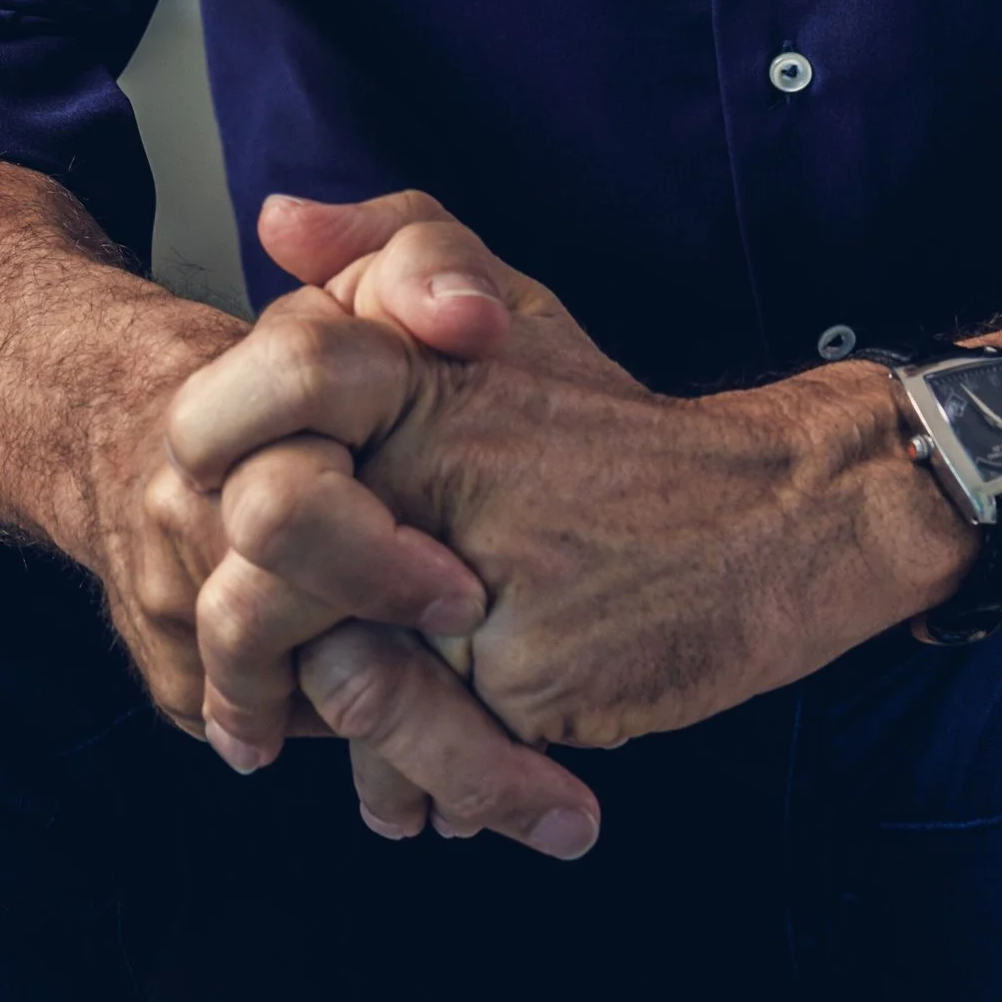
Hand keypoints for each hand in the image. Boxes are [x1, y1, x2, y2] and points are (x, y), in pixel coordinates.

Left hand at [168, 191, 963, 762]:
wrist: (774, 517)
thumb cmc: (617, 425)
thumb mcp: (511, 302)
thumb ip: (390, 248)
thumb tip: (275, 219)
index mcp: (415, 377)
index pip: (251, 411)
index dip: (227, 481)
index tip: (233, 533)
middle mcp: (431, 469)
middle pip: (267, 578)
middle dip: (261, 649)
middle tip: (266, 693)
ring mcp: (473, 581)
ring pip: (335, 682)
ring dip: (339, 734)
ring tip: (352, 752)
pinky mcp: (518, 680)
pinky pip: (419, 752)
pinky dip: (423, 781)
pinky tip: (438, 782)